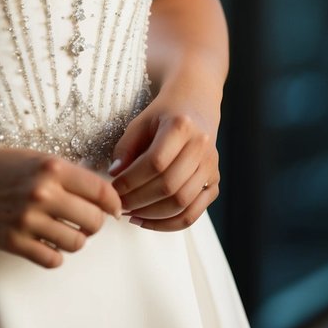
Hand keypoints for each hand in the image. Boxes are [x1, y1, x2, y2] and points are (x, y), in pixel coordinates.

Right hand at [0, 144, 122, 267]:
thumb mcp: (31, 158)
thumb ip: (63, 174)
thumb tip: (98, 195)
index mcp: (51, 167)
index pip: (101, 191)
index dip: (112, 204)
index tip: (112, 210)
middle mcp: (43, 192)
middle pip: (93, 221)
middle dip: (93, 224)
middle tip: (83, 222)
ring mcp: (27, 219)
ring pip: (75, 243)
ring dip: (73, 240)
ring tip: (61, 232)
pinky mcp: (12, 241)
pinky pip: (51, 259)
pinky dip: (54, 255)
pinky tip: (45, 244)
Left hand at [107, 93, 219, 231]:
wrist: (195, 104)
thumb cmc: (164, 113)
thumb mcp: (141, 121)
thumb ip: (126, 147)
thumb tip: (114, 175)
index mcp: (181, 126)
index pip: (155, 162)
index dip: (131, 180)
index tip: (113, 189)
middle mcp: (201, 147)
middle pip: (170, 186)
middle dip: (139, 201)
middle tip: (119, 205)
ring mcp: (211, 167)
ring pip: (182, 203)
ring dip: (152, 215)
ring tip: (131, 214)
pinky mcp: (214, 182)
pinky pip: (194, 213)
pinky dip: (170, 223)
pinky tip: (148, 220)